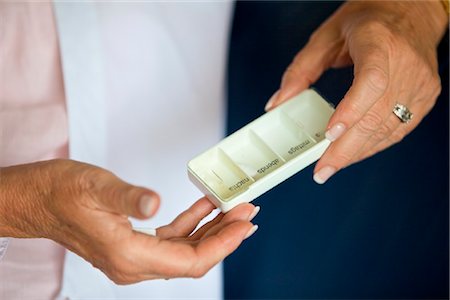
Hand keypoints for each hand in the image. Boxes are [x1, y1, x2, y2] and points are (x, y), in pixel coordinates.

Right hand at [0, 160, 257, 283]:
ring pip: (183, 250)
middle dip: (224, 237)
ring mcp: (133, 255)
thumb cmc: (61, 192)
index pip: (189, 262)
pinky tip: (204, 206)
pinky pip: (171, 239)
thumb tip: (154, 204)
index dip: (222, 245)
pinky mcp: (132, 243)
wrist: (38, 198)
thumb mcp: (96, 187)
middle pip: (192, 260)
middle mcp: (132, 263)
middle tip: (248, 212)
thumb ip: (128, 198)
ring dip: (211, 230)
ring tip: (233, 209)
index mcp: (127, 255)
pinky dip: (191, 223)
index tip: (245, 225)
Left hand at [265, 1, 447, 183]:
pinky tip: (354, 152)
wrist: (414, 10)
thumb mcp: (327, 35)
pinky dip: (373, 145)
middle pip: (376, 116)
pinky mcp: (426, 96)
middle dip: (345, 149)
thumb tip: (278, 103)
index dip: (351, 112)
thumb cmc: (371, 18)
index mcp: (380, 42)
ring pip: (388, 129)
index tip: (330, 135)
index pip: (371, 82)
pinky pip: (399, 130)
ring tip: (332, 166)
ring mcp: (420, 83)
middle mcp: (405, 64)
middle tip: (322, 169)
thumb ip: (301, 70)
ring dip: (358, 152)